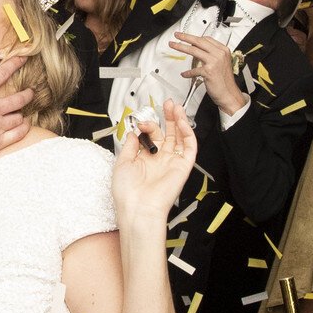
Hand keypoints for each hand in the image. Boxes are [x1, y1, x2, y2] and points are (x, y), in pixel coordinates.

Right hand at [0, 39, 31, 164]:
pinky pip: (18, 134)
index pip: (2, 74)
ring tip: (24, 111)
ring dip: (22, 112)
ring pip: (19, 116)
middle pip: (18, 98)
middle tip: (31, 91)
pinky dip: (23, 129)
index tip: (23, 59)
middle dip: (27, 93)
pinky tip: (24, 126)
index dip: (15, 64)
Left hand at [112, 99, 196, 223]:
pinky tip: (181, 122)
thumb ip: (130, 145)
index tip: (141, 120)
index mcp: (146, 159)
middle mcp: (160, 160)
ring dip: (179, 121)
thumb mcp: (122, 163)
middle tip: (167, 104)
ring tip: (176, 107)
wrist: (137, 208)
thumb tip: (134, 132)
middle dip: (168, 117)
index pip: (152, 136)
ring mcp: (172, 162)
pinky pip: (189, 147)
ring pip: (180, 137)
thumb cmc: (128, 193)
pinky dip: (188, 133)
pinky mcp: (183, 167)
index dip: (148, 125)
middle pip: (169, 134)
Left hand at [169, 32, 245, 113]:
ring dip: (181, 47)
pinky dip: (188, 72)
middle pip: (199, 41)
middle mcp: (219, 54)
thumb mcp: (221, 63)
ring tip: (173, 45)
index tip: (186, 36)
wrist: (229, 94)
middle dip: (185, 37)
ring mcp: (214, 62)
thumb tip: (196, 49)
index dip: (194, 37)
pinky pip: (194, 69)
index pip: (206, 39)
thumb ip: (211, 55)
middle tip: (177, 35)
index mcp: (223, 50)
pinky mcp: (209, 71)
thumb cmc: (224, 80)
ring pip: (194, 51)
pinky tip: (185, 74)